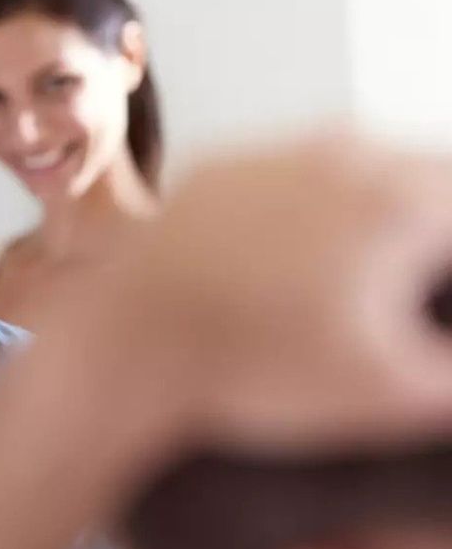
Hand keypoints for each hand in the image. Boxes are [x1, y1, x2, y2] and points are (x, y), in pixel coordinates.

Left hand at [117, 134, 451, 451]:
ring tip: (353, 273)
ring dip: (368, 207)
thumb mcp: (387, 393)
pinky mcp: (217, 169)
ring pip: (355, 166)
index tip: (443, 295)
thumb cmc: (253, 365)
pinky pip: (282, 175)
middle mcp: (344, 155)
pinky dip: (298, 205)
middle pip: (425, 177)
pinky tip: (284, 256)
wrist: (129, 343)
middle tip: (420, 279)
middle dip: (433, 226)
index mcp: (401, 200)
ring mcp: (274, 154)